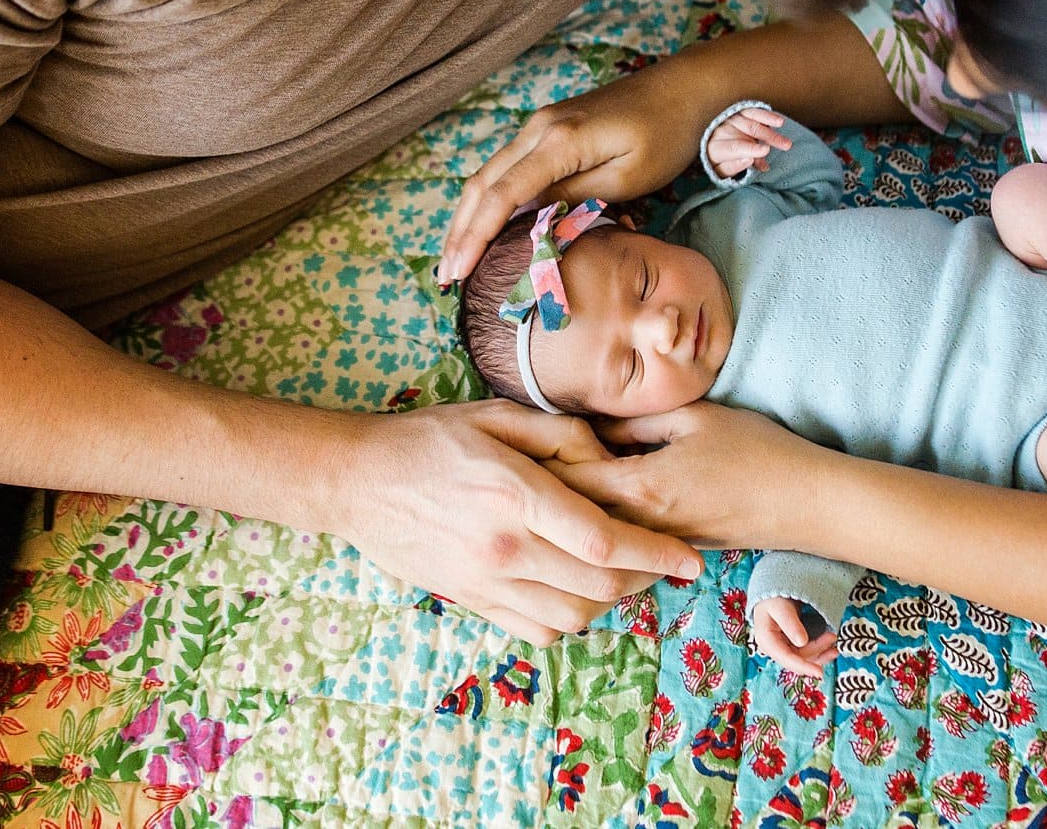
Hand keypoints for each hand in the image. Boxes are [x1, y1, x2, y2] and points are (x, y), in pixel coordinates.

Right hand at [327, 400, 702, 645]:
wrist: (357, 482)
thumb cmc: (430, 440)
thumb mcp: (497, 415)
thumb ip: (561, 434)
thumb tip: (609, 459)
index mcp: (515, 495)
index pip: (603, 539)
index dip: (656, 553)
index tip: (690, 558)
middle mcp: (503, 547)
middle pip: (599, 584)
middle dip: (645, 578)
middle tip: (665, 562)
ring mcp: (484, 581)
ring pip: (573, 615)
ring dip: (611, 602)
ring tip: (626, 574)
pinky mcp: (470, 600)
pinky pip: (536, 630)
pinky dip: (570, 621)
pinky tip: (578, 592)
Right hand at [437, 67, 712, 283]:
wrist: (683, 88)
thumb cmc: (666, 134)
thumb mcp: (627, 176)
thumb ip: (577, 198)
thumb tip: (532, 222)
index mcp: (558, 141)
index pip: (501, 194)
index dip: (476, 236)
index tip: (459, 272)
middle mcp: (538, 129)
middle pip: (481, 184)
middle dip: (459, 231)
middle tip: (446, 276)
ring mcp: (540, 126)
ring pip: (488, 175)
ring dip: (468, 217)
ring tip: (456, 258)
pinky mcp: (549, 130)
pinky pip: (508, 168)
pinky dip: (489, 200)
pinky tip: (485, 227)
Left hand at [549, 402, 833, 547]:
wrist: (806, 503)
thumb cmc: (757, 451)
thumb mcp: (694, 418)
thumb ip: (636, 420)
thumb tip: (593, 425)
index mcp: (638, 487)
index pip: (564, 478)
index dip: (539, 456)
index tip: (526, 436)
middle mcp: (639, 524)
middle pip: (569, 514)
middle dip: (545, 489)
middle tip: (526, 463)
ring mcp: (655, 543)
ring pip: (592, 532)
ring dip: (571, 510)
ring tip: (551, 484)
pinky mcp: (671, 549)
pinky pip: (620, 538)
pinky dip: (600, 521)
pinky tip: (596, 502)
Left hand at [705, 106, 789, 177]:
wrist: (717, 139)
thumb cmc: (722, 158)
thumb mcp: (722, 168)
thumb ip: (736, 167)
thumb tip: (758, 165)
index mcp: (714, 149)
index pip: (726, 155)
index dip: (738, 157)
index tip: (750, 160)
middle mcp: (722, 132)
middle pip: (740, 141)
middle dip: (753, 147)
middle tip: (766, 151)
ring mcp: (733, 120)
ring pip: (751, 127)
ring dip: (769, 135)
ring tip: (786, 144)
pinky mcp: (742, 111)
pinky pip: (755, 112)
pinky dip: (767, 117)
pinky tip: (779, 122)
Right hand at [750, 596, 837, 678]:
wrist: (772, 592)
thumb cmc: (773, 597)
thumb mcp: (780, 606)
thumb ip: (790, 623)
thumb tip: (802, 642)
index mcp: (767, 641)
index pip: (787, 658)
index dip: (804, 667)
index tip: (820, 673)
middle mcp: (774, 648)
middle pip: (799, 658)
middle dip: (817, 650)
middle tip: (832, 635)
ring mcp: (783, 647)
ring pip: (805, 657)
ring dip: (821, 651)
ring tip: (833, 638)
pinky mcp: (791, 644)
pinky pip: (807, 651)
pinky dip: (820, 650)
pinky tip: (831, 649)